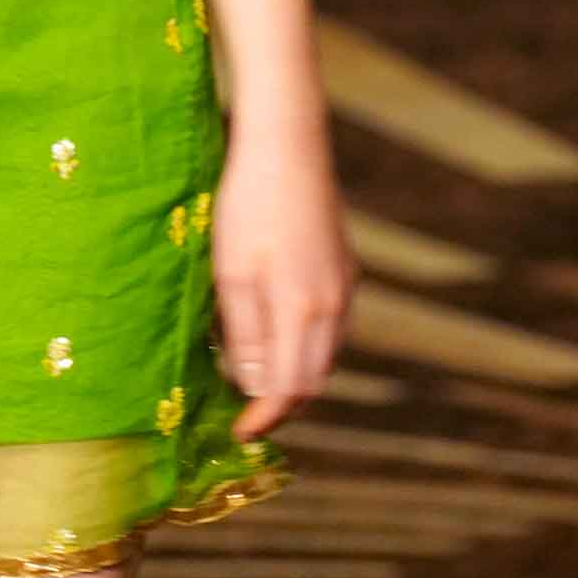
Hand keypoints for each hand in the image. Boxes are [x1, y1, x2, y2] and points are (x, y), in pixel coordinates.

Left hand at [210, 110, 357, 442]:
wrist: (288, 144)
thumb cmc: (249, 205)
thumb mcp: (232, 273)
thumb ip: (244, 335)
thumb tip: (252, 386)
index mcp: (303, 311)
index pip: (289, 389)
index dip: (265, 417)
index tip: (239, 433)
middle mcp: (334, 306)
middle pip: (313, 378)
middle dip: (281, 402)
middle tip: (245, 411)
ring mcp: (346, 285)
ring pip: (325, 353)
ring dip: (296, 374)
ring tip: (257, 378)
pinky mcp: (345, 267)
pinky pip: (332, 326)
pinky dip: (307, 345)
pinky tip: (280, 334)